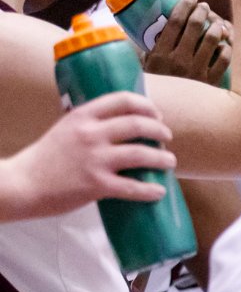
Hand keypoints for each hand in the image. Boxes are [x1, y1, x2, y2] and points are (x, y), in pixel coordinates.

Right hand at [0, 94, 173, 221]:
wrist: (20, 184)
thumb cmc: (43, 159)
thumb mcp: (64, 130)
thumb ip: (88, 125)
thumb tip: (118, 125)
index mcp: (82, 116)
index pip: (123, 100)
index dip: (146, 106)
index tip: (156, 114)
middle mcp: (91, 134)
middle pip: (138, 125)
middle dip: (159, 130)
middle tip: (166, 137)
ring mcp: (95, 159)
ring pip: (141, 154)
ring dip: (162, 158)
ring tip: (170, 162)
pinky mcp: (96, 185)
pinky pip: (132, 187)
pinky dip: (150, 190)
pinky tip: (159, 192)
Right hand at [143, 0, 231, 84]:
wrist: (163, 111)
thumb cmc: (155, 81)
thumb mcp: (145, 61)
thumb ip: (148, 40)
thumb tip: (142, 16)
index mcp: (158, 54)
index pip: (174, 21)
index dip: (185, 4)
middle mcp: (177, 62)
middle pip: (194, 26)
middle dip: (202, 11)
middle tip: (204, 7)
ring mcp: (195, 72)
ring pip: (212, 39)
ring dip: (217, 27)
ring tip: (216, 23)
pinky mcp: (210, 82)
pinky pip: (224, 58)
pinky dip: (226, 48)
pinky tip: (223, 44)